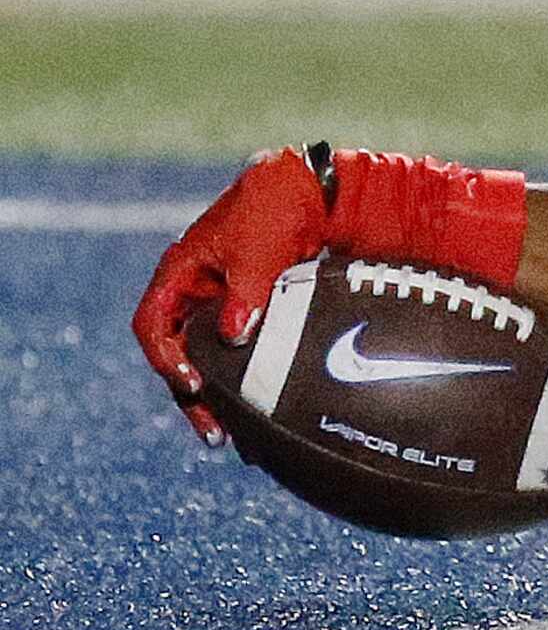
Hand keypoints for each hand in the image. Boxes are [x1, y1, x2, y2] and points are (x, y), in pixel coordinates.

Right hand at [132, 146, 332, 445]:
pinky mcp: (246, 312)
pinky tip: (255, 410)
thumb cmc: (273, 213)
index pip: (154, 327)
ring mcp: (217, 304)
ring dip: (215, 395)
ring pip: (205, 359)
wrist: (311, 193)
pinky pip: (235, 353)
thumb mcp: (256, 253)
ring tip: (230, 437)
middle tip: (213, 432)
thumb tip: (232, 337)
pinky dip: (242, 379)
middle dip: (191, 394)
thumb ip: (244, 295)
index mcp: (179, 275)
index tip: (193, 384)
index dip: (167, 359)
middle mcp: (192, 293)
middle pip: (177, 354)